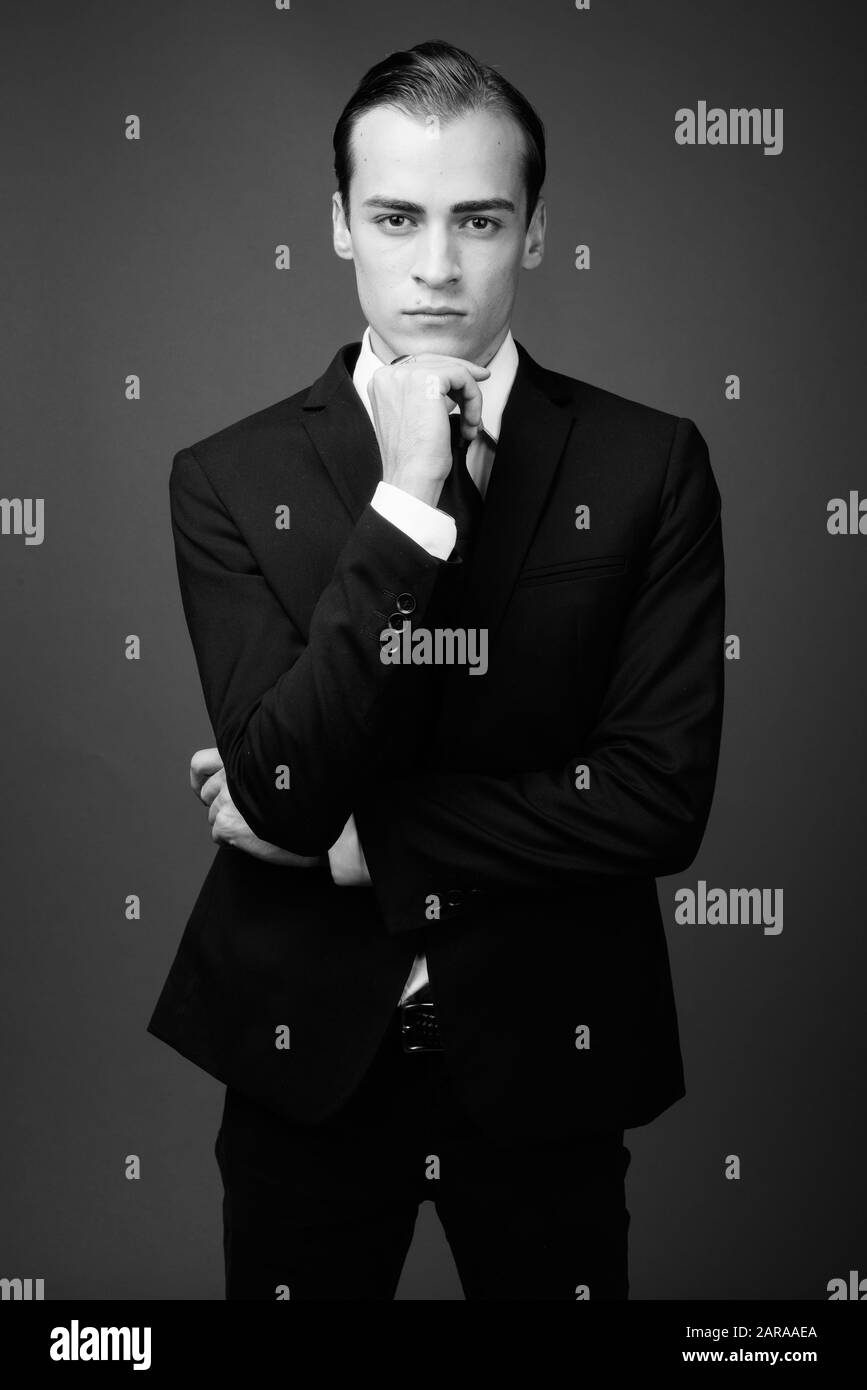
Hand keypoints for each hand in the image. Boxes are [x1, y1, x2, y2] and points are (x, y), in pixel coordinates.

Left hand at [190, 747, 326, 866]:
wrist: (328, 820)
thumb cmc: (314, 794)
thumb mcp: (287, 765)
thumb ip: (261, 765)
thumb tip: (250, 778)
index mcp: (244, 755)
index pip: (200, 763)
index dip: (202, 779)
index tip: (207, 791)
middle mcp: (230, 772)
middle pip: (207, 793)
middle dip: (221, 805)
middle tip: (243, 815)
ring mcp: (226, 797)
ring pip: (213, 816)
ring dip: (231, 824)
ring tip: (257, 827)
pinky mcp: (226, 822)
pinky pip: (218, 835)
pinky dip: (234, 841)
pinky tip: (256, 839)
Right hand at [367, 352, 489, 506]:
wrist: (411, 479)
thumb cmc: (414, 460)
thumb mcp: (414, 418)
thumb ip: (423, 394)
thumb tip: (456, 379)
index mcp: (380, 382)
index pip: (421, 365)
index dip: (449, 373)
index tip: (473, 381)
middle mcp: (388, 374)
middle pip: (437, 362)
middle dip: (464, 380)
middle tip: (482, 390)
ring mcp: (404, 375)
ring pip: (453, 370)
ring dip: (470, 398)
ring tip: (471, 425)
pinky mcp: (426, 380)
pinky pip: (462, 376)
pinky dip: (474, 399)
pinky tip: (471, 423)